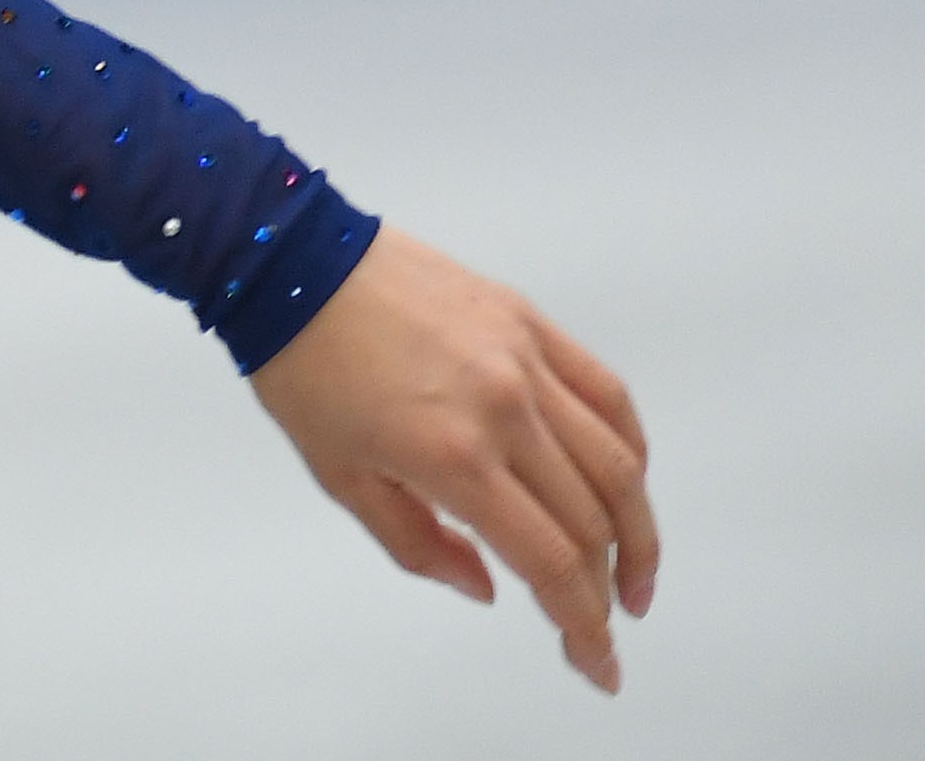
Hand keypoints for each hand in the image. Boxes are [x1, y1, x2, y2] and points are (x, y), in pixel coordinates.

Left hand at [250, 227, 656, 693]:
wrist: (285, 259)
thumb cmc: (301, 368)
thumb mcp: (339, 475)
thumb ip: (416, 543)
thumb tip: (488, 587)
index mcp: (452, 457)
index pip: (549, 562)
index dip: (583, 626)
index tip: (598, 665)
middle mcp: (503, 409)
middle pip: (590, 521)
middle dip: (607, 590)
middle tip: (606, 624)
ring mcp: (523, 360)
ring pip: (618, 462)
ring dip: (639, 530)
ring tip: (633, 573)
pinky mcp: (528, 320)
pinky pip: (606, 393)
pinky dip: (629, 447)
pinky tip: (624, 483)